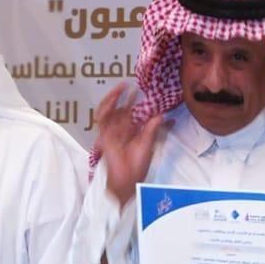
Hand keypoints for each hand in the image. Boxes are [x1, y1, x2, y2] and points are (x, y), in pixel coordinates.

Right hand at [93, 83, 169, 207]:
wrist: (127, 179)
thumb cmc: (138, 165)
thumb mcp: (148, 143)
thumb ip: (153, 128)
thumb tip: (162, 113)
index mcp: (134, 131)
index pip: (137, 112)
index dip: (141, 102)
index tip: (149, 91)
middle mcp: (123, 129)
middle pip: (124, 108)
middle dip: (128, 96)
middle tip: (134, 84)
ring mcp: (113, 131)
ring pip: (111, 109)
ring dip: (115, 97)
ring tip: (121, 86)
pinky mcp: (104, 134)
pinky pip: (102, 118)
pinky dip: (106, 107)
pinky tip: (113, 98)